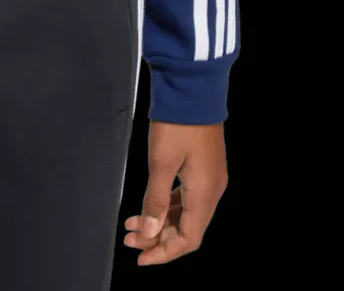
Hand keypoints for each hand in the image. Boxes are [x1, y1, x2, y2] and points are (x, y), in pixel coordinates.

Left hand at [123, 120, 227, 264]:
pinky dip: (168, 204)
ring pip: (186, 212)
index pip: (188, 239)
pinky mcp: (204, 164)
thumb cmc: (177, 123)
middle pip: (187, 228)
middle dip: (158, 237)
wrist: (192, 87)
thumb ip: (155, 201)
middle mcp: (212, 189)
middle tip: (130, 238)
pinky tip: (149, 204)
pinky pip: (187, 196)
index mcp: (205, 194)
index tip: (141, 257)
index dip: (165, 252)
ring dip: (161, 220)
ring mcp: (210, 176)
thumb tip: (148, 232)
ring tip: (133, 224)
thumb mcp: (160, 163)